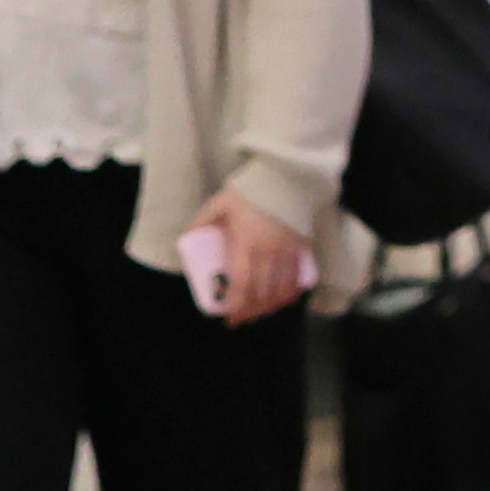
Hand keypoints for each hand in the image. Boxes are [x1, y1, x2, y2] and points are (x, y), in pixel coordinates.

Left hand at [187, 186, 313, 323]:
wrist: (288, 172)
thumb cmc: (252, 189)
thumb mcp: (221, 202)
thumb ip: (203, 220)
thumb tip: (187, 238)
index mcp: (246, 243)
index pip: (241, 284)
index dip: (236, 306)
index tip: (230, 318)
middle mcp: (268, 251)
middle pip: (261, 292)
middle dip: (251, 310)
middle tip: (241, 318)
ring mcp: (288, 249)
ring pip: (280, 288)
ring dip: (269, 305)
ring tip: (260, 311)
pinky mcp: (303, 245)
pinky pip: (298, 275)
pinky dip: (291, 291)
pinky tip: (285, 298)